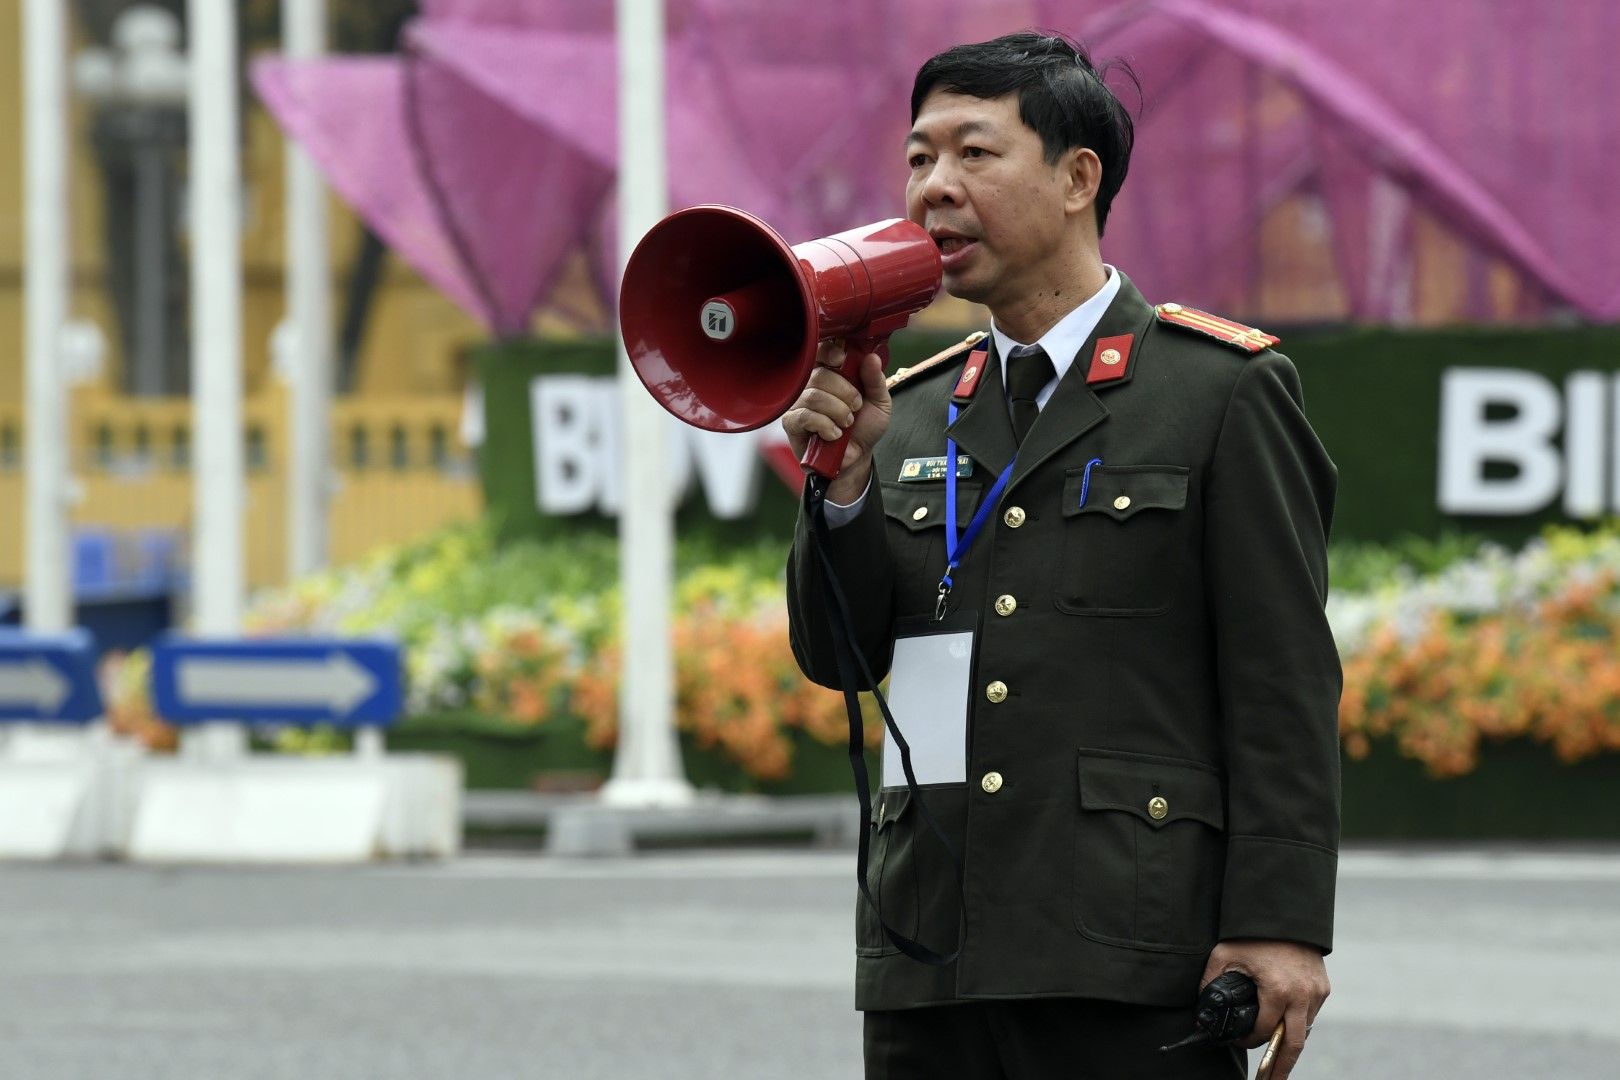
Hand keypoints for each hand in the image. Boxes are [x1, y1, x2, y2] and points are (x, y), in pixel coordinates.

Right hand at [780, 340, 889, 502]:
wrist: (857, 458)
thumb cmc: (864, 428)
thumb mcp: (880, 403)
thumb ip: (876, 380)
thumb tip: (871, 357)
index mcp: (831, 374)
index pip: (821, 351)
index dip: (829, 352)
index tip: (842, 360)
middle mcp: (812, 385)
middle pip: (819, 375)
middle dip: (844, 392)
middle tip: (856, 407)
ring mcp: (799, 404)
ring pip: (813, 396)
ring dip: (837, 411)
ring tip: (846, 423)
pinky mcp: (791, 423)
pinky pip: (804, 416)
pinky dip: (824, 425)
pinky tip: (833, 434)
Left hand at [1201, 939, 1328, 1078]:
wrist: (1285, 912)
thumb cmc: (1252, 933)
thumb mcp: (1224, 954)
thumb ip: (1211, 981)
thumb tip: (1201, 1007)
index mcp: (1278, 990)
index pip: (1264, 1031)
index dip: (1247, 1041)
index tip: (1236, 1041)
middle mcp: (1302, 995)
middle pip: (1293, 1044)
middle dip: (1280, 1067)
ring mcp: (1316, 992)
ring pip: (1304, 1031)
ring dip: (1290, 1045)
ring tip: (1277, 1062)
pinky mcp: (1323, 987)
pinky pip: (1311, 1015)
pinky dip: (1298, 1025)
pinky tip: (1286, 1032)